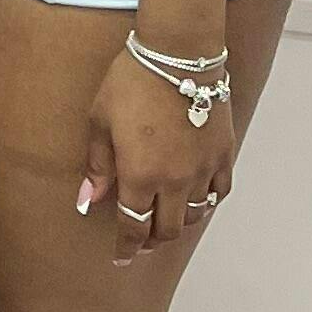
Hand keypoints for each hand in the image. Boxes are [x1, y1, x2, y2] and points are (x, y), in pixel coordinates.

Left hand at [79, 47, 235, 270]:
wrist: (178, 54)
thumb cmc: (132, 81)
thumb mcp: (100, 121)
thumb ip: (98, 166)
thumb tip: (88, 199)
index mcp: (140, 176)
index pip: (134, 226)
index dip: (126, 246)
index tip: (121, 257)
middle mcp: (175, 181)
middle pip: (167, 229)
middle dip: (151, 240)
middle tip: (141, 239)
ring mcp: (203, 169)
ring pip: (195, 214)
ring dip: (177, 222)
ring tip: (165, 218)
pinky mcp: (224, 153)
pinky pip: (220, 192)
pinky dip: (207, 201)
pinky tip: (196, 198)